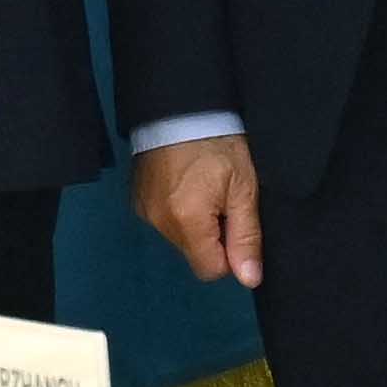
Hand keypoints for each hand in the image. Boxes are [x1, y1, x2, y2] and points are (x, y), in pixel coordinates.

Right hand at [133, 132, 264, 288]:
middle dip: (212, 236)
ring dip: (194, 224)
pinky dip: (177, 211)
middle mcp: (159, 223)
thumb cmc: (219, 145)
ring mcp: (144, 211)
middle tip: (221, 199)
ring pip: (179, 238)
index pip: (210, 270)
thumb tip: (249, 280)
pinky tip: (184, 183)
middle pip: (194, 254)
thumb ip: (246, 237)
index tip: (235, 222)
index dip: (229, 254)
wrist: (180, 106)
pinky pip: (164, 221)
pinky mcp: (137, 200)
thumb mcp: (243, 188)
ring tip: (202, 187)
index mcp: (187, 222)